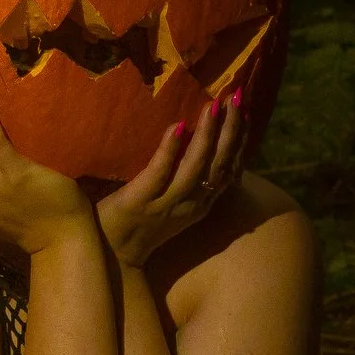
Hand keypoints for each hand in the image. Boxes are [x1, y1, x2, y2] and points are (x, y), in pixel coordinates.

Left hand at [96, 92, 246, 268]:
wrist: (111, 258)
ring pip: (195, 168)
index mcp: (201, 203)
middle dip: (231, 130)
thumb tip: (196, 143)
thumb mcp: (175, 206)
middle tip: (236, 97)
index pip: (229, 168)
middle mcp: (190, 205)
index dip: (240, 139)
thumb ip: (188, 180)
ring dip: (207, 136)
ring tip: (213, 106)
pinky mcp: (139, 203)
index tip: (244, 109)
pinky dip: (170, 150)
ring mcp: (166, 204)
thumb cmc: (140, 225)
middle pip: (219, 165)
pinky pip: (159, 173)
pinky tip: (176, 126)